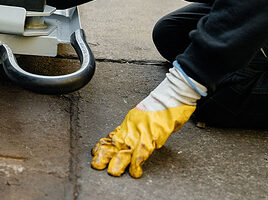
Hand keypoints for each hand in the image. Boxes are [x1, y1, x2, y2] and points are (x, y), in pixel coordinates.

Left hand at [91, 63, 205, 177]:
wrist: (172, 96)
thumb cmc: (163, 106)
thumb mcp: (145, 117)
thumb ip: (140, 128)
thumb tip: (139, 138)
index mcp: (129, 123)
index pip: (113, 136)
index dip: (103, 146)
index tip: (95, 152)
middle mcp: (132, 127)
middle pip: (115, 144)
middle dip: (105, 156)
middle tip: (97, 165)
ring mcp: (141, 132)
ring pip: (125, 150)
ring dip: (118, 163)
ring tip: (113, 172)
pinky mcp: (152, 136)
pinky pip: (142, 153)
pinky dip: (138, 164)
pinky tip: (135, 172)